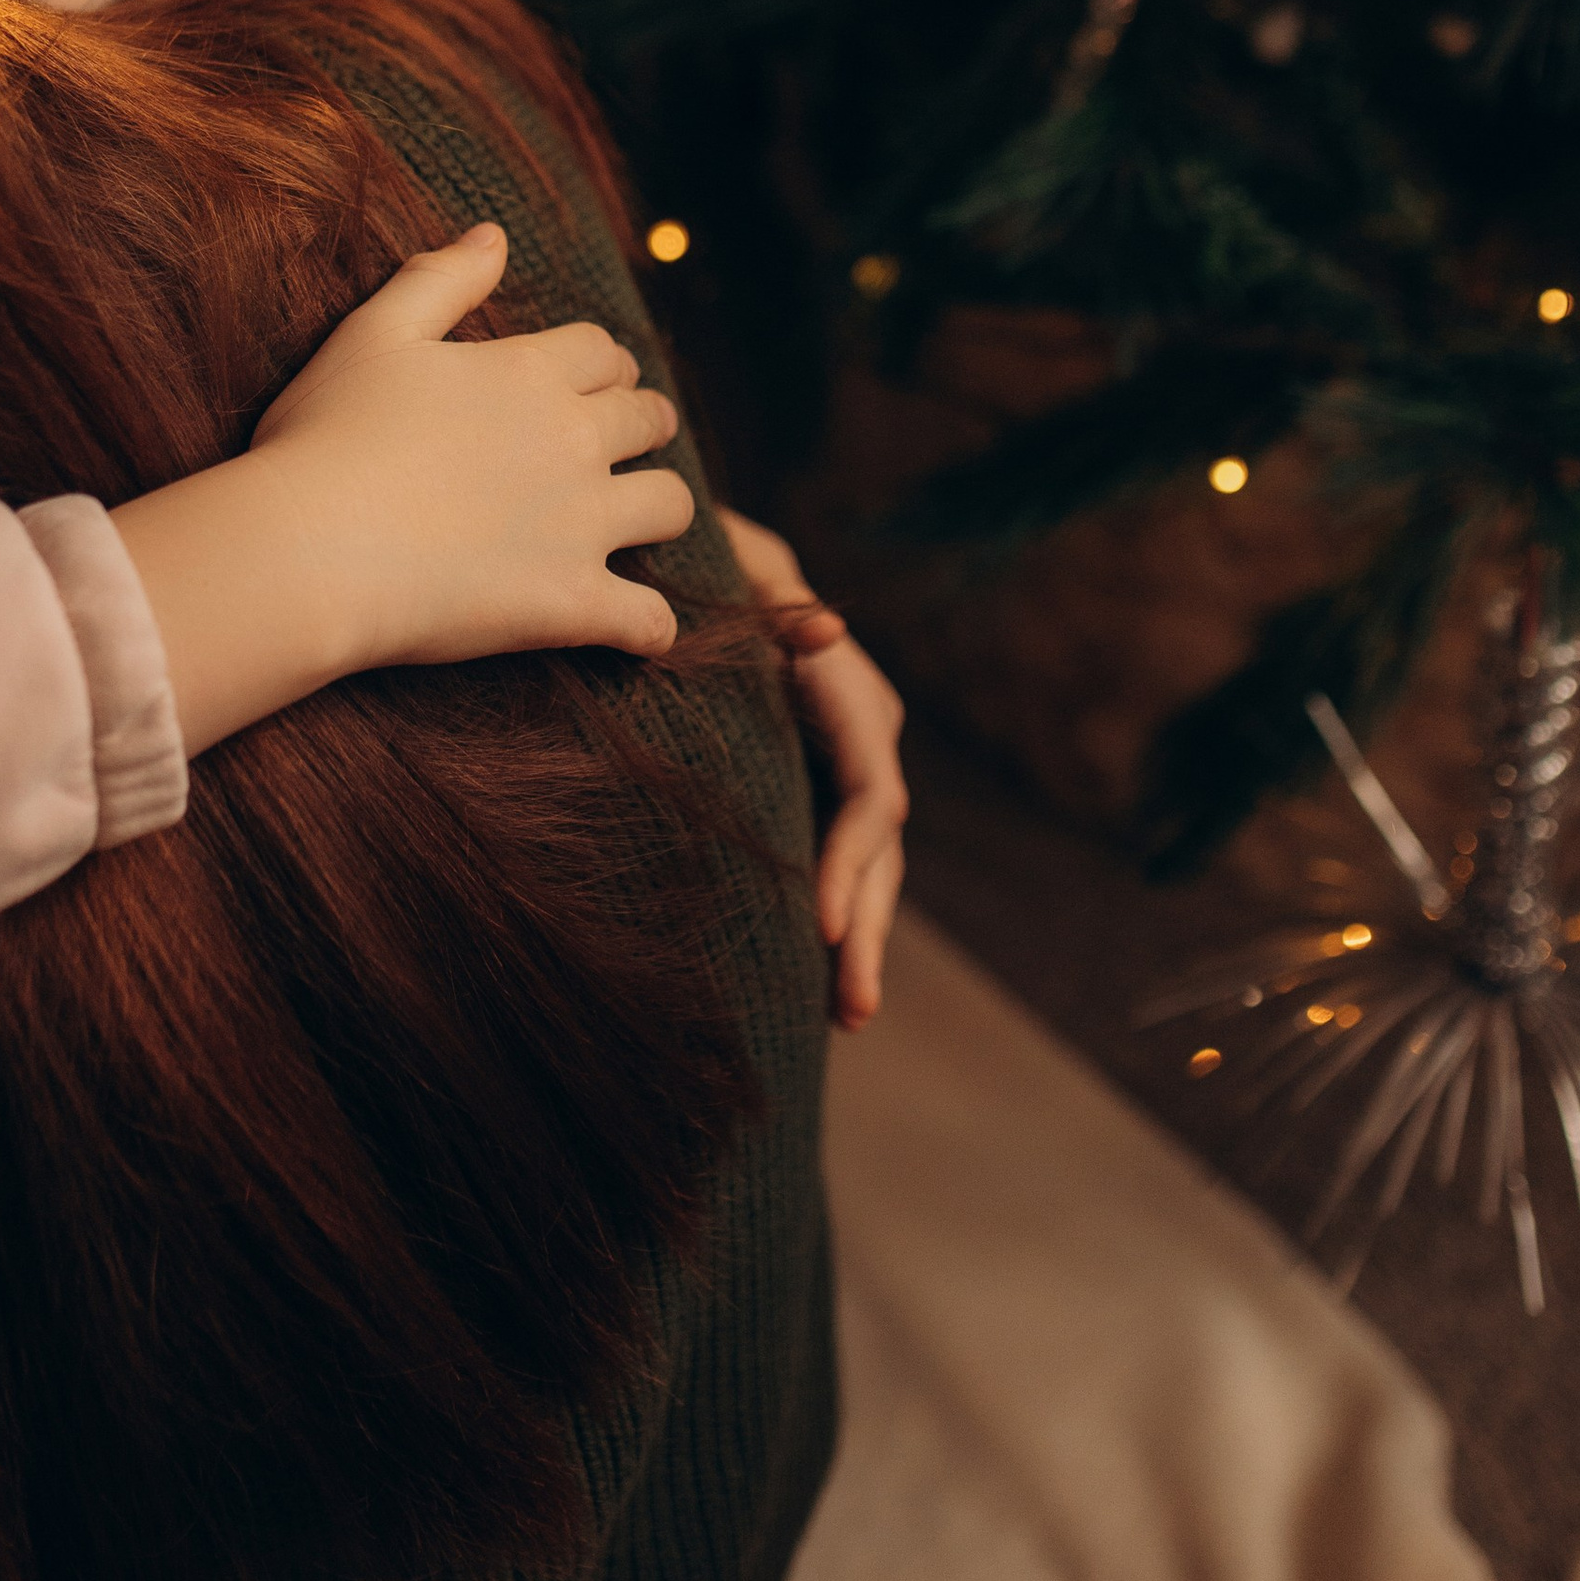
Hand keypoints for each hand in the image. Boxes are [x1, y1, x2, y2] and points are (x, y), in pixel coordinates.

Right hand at [251, 225, 693, 672]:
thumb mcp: (372, 334)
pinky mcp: (573, 601)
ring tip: (640, 519)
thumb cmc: (325, 436)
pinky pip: (648, 618)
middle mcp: (573, 440)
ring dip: (662, 507)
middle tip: (626, 440)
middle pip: (647, 418)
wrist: (310, 549)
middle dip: (643, 423)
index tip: (589, 380)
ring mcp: (581, 523)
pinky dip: (651, 626)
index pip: (602, 352)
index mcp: (529, 372)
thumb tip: (494, 233)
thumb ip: (439, 278)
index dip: (599, 364)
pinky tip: (641, 630)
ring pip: (671, 505)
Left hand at [719, 509, 907, 1029]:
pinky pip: (833, 859)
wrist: (699, 564)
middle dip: (866, 926)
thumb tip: (829, 628)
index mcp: (851, 695)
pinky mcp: (813, 785)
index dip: (852, 864)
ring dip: (858, 938)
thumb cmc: (711, 568)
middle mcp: (865, 737)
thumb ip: (775, 605)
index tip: (821, 926)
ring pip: (866, 866)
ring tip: (846, 1016)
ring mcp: (844, 765)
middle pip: (880, 848)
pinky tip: (815, 982)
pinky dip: (831, 916)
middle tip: (851, 1007)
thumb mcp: (738, 573)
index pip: (872, 797)